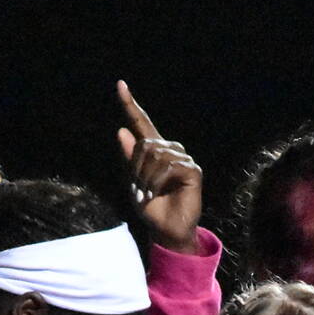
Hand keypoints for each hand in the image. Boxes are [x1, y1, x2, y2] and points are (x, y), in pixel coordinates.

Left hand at [117, 80, 202, 253]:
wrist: (165, 229)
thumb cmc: (150, 207)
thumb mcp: (133, 182)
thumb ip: (129, 158)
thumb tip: (121, 130)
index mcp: (153, 150)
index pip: (142, 123)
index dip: (130, 105)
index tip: (120, 85)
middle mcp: (169, 150)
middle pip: (145, 142)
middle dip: (136, 167)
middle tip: (139, 187)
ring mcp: (183, 159)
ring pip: (156, 153)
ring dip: (146, 176)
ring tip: (149, 192)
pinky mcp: (193, 170)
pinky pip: (170, 165)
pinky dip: (159, 180)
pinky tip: (160, 192)